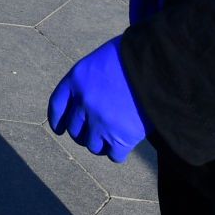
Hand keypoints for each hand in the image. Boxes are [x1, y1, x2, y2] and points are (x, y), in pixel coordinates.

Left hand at [49, 37, 147, 161]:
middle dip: (83, 134)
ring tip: (113, 137)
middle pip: (75, 130)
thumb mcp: (103, 62)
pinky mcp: (120, 138)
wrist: (157, 65)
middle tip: (96, 134)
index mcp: (76, 80)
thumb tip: (89, 105)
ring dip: (101, 144)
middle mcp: (83, 102)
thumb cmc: (133, 59)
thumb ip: (91, 82)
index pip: (57, 106)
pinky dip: (118, 152)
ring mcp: (100, 122)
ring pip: (92, 145)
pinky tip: (124, 145)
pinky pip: (114, 155)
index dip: (58, 121)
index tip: (60, 130)